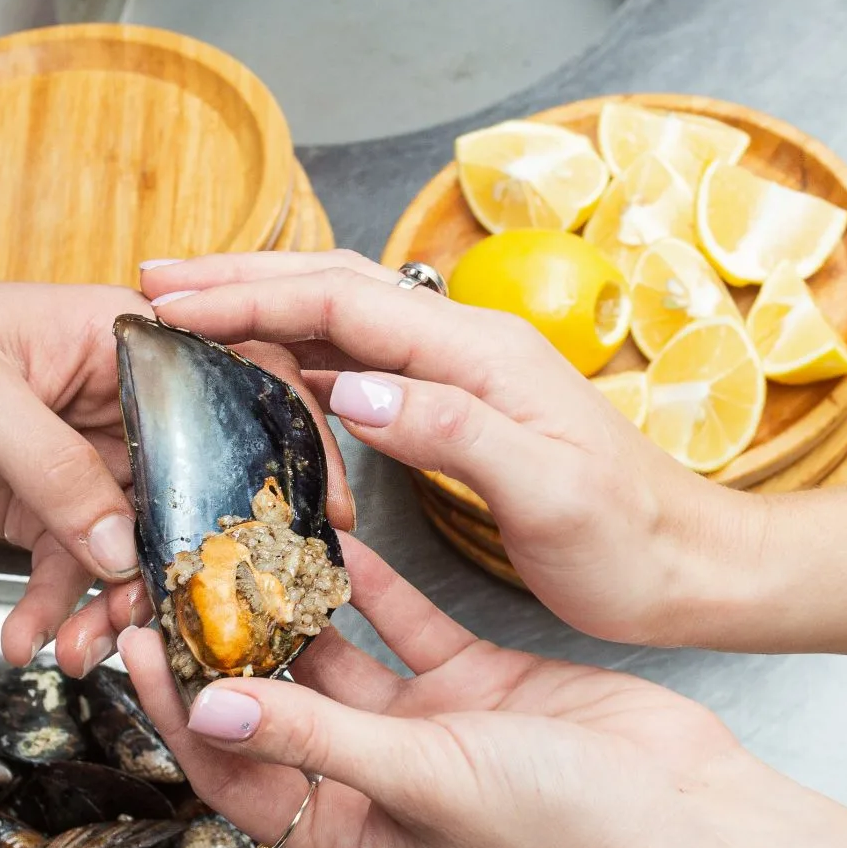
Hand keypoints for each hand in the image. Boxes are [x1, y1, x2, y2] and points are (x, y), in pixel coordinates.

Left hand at [0, 272, 349, 672]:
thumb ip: (53, 470)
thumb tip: (121, 547)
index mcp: (127, 344)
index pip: (236, 386)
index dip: (288, 448)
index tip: (318, 518)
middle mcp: (122, 405)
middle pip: (190, 490)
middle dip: (185, 567)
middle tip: (173, 627)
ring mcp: (84, 462)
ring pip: (133, 546)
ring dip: (114, 607)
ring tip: (81, 652)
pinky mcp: (43, 509)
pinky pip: (73, 571)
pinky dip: (56, 613)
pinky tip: (28, 641)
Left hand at [115, 534, 736, 847]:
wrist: (689, 816)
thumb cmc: (566, 830)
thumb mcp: (422, 778)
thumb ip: (313, 737)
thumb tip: (209, 710)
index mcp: (351, 841)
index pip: (235, 770)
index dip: (181, 709)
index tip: (136, 639)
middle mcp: (378, 788)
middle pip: (275, 710)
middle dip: (226, 649)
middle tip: (176, 575)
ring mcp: (428, 734)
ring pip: (337, 663)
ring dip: (293, 610)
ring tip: (240, 544)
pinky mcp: (475, 687)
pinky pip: (404, 630)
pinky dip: (372, 589)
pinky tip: (335, 538)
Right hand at [139, 251, 743, 647]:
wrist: (693, 566)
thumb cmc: (631, 542)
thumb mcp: (546, 494)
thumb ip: (452, 435)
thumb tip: (353, 389)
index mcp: (481, 355)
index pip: (341, 303)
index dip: (250, 295)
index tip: (172, 298)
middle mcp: (470, 348)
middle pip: (333, 290)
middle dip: (240, 280)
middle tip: (153, 285)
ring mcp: (466, 374)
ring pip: (343, 320)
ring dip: (264, 309)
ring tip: (189, 314)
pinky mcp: (464, 409)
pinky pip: (365, 363)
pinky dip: (302, 353)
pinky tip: (268, 372)